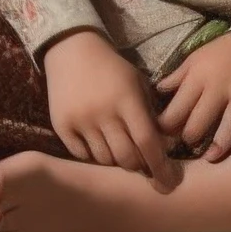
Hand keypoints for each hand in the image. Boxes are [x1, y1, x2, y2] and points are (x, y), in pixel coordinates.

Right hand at [39, 30, 172, 181]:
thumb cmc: (111, 67)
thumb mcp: (136, 82)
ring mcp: (81, 121)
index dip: (160, 165)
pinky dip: (93, 155)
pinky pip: (82, 155)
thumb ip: (148, 113)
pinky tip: (98, 144)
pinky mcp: (62, 126)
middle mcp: (103, 113)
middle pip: (126, 157)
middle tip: (143, 166)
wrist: (71, 50)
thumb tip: (161, 149)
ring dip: (115, 161)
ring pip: (104, 160)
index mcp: (127, 99)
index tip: (169, 181)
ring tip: (119, 150)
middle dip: (139, 167)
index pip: (147, 141)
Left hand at [156, 32, 230, 160]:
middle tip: (188, 143)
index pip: (176, 110)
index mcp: (199, 77)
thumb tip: (157, 92)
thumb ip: (177, 77)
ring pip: (228, 131)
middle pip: (198, 124)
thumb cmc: (224, 52)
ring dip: (217, 148)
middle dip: (189, 138)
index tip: (163, 134)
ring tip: (210, 157)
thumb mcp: (196, 58)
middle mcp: (220, 88)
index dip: (166, 126)